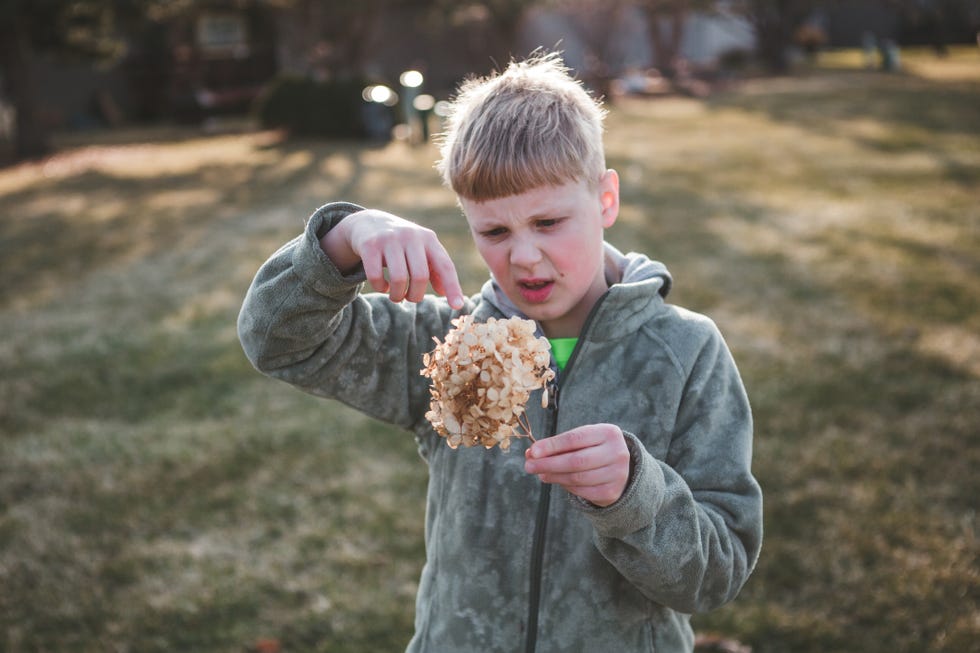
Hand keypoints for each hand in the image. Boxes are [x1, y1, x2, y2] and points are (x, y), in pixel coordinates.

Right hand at [322, 209, 463, 308]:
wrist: (368, 223)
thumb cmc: (401, 244)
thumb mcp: (420, 251)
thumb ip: (434, 270)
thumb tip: (444, 293)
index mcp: (428, 238)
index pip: (445, 265)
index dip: (453, 287)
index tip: (457, 306)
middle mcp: (411, 236)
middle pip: (420, 277)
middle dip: (415, 295)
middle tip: (410, 298)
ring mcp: (389, 239)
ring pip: (399, 279)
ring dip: (397, 295)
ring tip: (396, 296)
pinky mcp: (370, 245)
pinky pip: (376, 276)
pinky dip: (380, 288)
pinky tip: (382, 286)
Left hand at [524, 424, 630, 506]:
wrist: (619, 468)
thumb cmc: (593, 449)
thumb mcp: (581, 441)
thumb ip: (557, 445)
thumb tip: (531, 453)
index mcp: (608, 433)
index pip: (575, 438)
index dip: (551, 446)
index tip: (532, 452)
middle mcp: (617, 452)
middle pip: (576, 460)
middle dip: (549, 464)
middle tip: (529, 466)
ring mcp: (617, 474)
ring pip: (578, 477)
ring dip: (554, 477)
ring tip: (541, 474)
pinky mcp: (612, 491)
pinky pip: (582, 491)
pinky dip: (566, 487)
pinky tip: (557, 481)